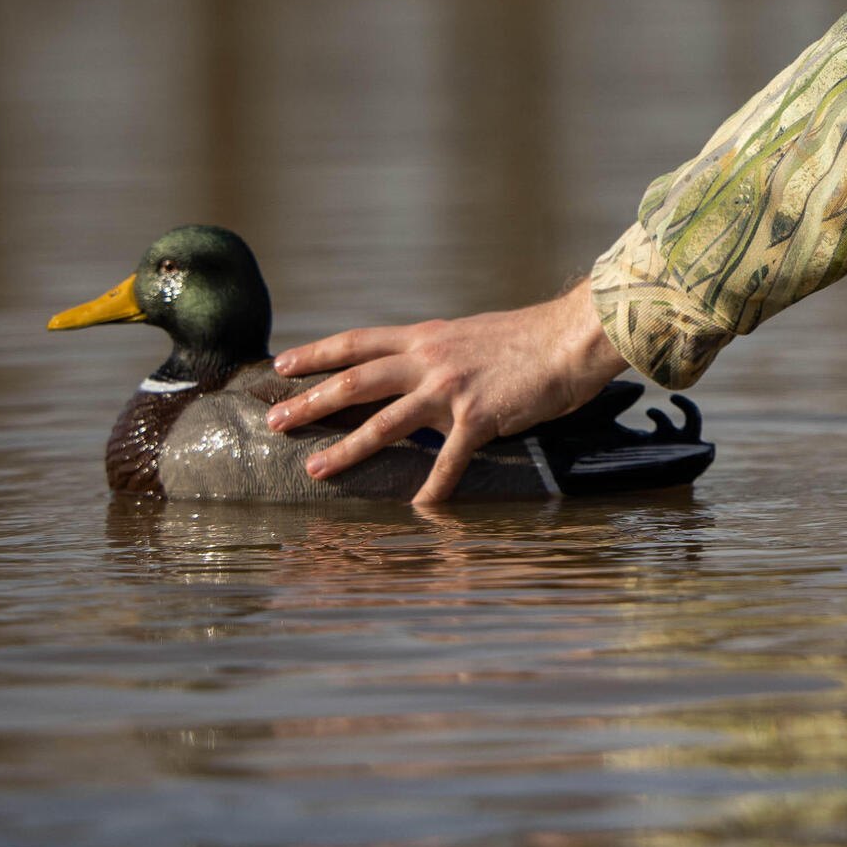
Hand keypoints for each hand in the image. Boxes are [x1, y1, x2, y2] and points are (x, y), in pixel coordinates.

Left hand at [266, 281, 631, 508]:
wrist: (571, 337)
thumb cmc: (529, 338)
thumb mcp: (470, 337)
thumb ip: (438, 357)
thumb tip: (415, 376)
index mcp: (426, 338)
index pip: (358, 342)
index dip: (316, 353)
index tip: (281, 364)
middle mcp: (430, 360)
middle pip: (355, 381)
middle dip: (310, 403)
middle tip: (274, 421)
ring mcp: (452, 389)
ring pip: (385, 422)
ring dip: (347, 449)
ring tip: (315, 470)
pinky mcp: (479, 417)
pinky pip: (449, 461)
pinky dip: (433, 488)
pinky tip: (419, 510)